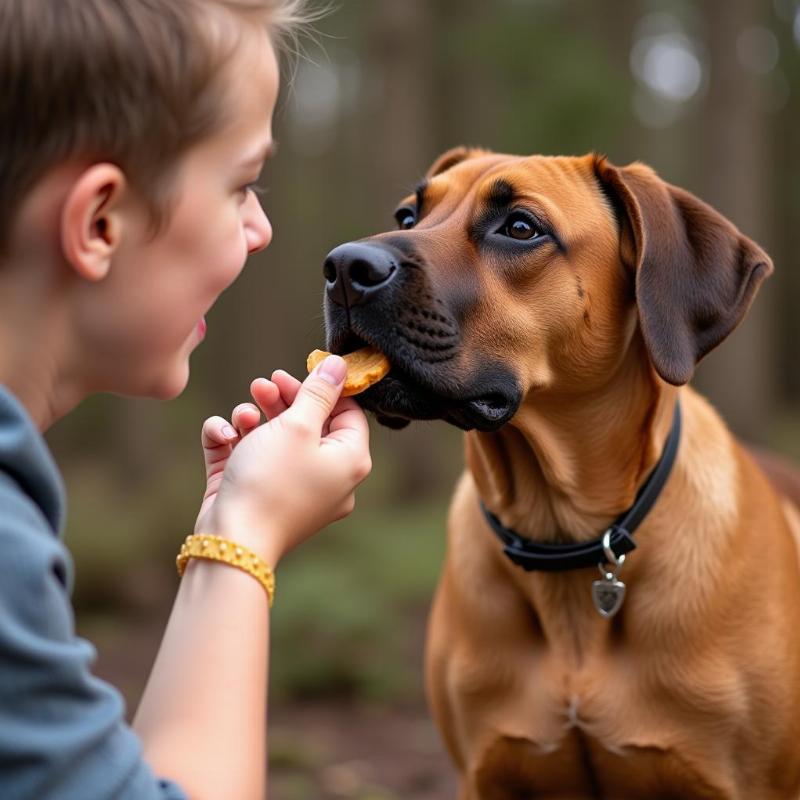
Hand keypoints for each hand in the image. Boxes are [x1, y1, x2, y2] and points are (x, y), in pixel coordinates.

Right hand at [194, 356, 371, 566]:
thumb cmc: (271, 482)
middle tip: (262, 384)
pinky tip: (222, 435)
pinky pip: (251, 459)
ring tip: (242, 414)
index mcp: (349, 462)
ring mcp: (293, 489)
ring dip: (255, 419)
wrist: (232, 542)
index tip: (299, 371)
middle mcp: (327, 478)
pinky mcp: (259, 496)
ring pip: (276, 440)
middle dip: (282, 400)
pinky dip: (236, 443)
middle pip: (309, 425)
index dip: (323, 389)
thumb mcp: (297, 426)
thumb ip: (318, 393)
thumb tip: (340, 366)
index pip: (348, 414)